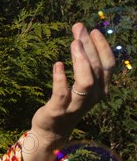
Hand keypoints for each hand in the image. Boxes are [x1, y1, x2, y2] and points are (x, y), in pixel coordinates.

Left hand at [31, 22, 115, 143]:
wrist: (52, 130)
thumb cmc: (67, 102)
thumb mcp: (80, 84)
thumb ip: (83, 63)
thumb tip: (80, 35)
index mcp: (100, 89)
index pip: (108, 65)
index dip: (102, 47)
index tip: (92, 30)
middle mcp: (92, 97)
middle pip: (96, 68)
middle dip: (88, 46)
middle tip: (78, 29)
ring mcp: (76, 105)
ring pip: (85, 81)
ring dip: (81, 60)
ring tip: (73, 43)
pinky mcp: (59, 110)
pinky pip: (63, 93)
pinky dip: (60, 78)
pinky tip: (57, 64)